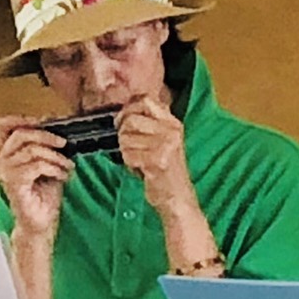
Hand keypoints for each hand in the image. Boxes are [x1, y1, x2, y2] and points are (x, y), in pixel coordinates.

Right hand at [0, 113, 72, 238]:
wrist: (41, 222)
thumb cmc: (43, 197)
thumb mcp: (48, 164)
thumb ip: (46, 146)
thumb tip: (54, 127)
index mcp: (7, 155)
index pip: (4, 126)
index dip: (22, 118)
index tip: (44, 120)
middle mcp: (2, 162)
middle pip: (21, 133)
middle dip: (46, 135)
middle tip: (63, 142)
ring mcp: (5, 173)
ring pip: (32, 150)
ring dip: (55, 157)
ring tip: (66, 166)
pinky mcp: (13, 184)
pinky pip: (36, 166)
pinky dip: (54, 169)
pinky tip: (62, 176)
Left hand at [115, 92, 195, 213]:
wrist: (177, 198)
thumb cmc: (164, 170)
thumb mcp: (161, 140)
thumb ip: (148, 123)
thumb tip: (125, 108)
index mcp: (173, 123)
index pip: (144, 100)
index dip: (127, 109)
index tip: (122, 122)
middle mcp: (171, 130)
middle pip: (130, 119)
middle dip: (123, 135)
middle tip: (132, 148)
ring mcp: (166, 145)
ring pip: (125, 138)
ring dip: (127, 152)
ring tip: (140, 161)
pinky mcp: (157, 160)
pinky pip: (128, 155)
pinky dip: (129, 164)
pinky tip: (141, 170)